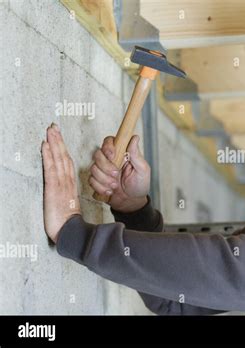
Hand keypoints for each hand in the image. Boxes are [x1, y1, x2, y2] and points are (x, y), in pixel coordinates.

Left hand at [42, 123, 80, 242]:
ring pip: (58, 159)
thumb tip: (64, 191)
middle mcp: (67, 181)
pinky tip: (45, 145)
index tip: (58, 137)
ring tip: (50, 130)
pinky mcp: (54, 188)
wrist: (70, 232)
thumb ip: (67, 196)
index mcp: (71, 185)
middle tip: (54, 126)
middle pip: (63, 157)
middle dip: (58, 140)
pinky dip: (48, 155)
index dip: (63, 149)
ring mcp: (61, 183)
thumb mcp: (68, 206)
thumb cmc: (68, 222)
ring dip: (54, 143)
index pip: (67, 163)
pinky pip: (51, 168)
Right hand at [89, 135, 149, 212]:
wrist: (132, 202)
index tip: (112, 156)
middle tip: (116, 175)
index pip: (109, 141)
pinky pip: (91, 181)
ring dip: (104, 179)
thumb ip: (136, 155)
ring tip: (115, 186)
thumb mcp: (142, 170)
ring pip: (93, 168)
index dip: (107, 147)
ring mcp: (102, 170)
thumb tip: (135, 138)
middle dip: (106, 167)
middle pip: (98, 155)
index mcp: (122, 153)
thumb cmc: (140, 184)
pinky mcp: (97, 180)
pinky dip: (100, 188)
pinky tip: (110, 192)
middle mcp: (110, 160)